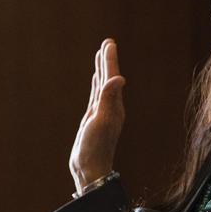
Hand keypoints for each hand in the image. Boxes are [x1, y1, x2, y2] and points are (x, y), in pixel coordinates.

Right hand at [69, 38, 125, 192]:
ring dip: (102, 70)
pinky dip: (97, 85)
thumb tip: (119, 79)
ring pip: (103, 85)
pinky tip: (97, 81)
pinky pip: (97, 96)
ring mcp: (103, 112)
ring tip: (101, 54)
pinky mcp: (95, 118)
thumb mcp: (101, 121)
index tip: (109, 43)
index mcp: (114, 105)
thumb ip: (109, 99)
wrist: (91, 169)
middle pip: (109, 78)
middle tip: (108, 42)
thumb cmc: (95, 147)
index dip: (110, 60)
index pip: (112, 77)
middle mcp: (111, 106)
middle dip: (108, 60)